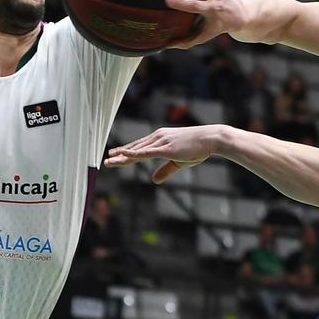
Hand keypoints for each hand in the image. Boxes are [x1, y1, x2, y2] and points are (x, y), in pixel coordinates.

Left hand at [105, 125, 224, 183]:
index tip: (114, 155)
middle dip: (119, 155)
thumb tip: (154, 180)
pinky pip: (146, 152)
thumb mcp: (179, 162)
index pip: (139, 148)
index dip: (126, 152)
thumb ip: (165, 170)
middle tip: (106, 160)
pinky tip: (124, 155)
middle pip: (134, 148)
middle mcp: (157, 138)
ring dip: (122, 156)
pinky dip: (134, 153)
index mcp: (160, 140)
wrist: (211, 138)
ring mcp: (161, 142)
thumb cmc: (198, 148)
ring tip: (109, 160)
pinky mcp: (166, 148)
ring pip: (137, 150)